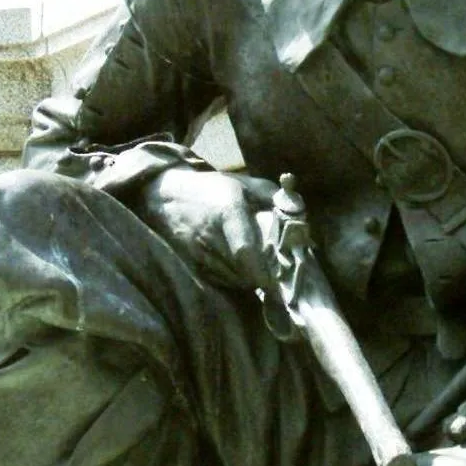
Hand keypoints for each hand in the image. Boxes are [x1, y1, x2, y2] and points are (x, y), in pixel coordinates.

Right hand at [137, 166, 276, 291]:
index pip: (245, 250)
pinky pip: (220, 281)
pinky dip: (235, 280)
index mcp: (228, 212)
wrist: (166, 196)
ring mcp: (199, 253)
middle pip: (243, 271)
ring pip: (233, 280)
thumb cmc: (212, 189)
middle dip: (264, 277)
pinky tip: (242, 270)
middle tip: (279, 275)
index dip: (264, 269)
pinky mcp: (192, 265)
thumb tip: (300, 213)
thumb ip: (273, 197)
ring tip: (263, 272)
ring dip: (250, 280)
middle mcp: (211, 236)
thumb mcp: (244, 185)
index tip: (280, 277)